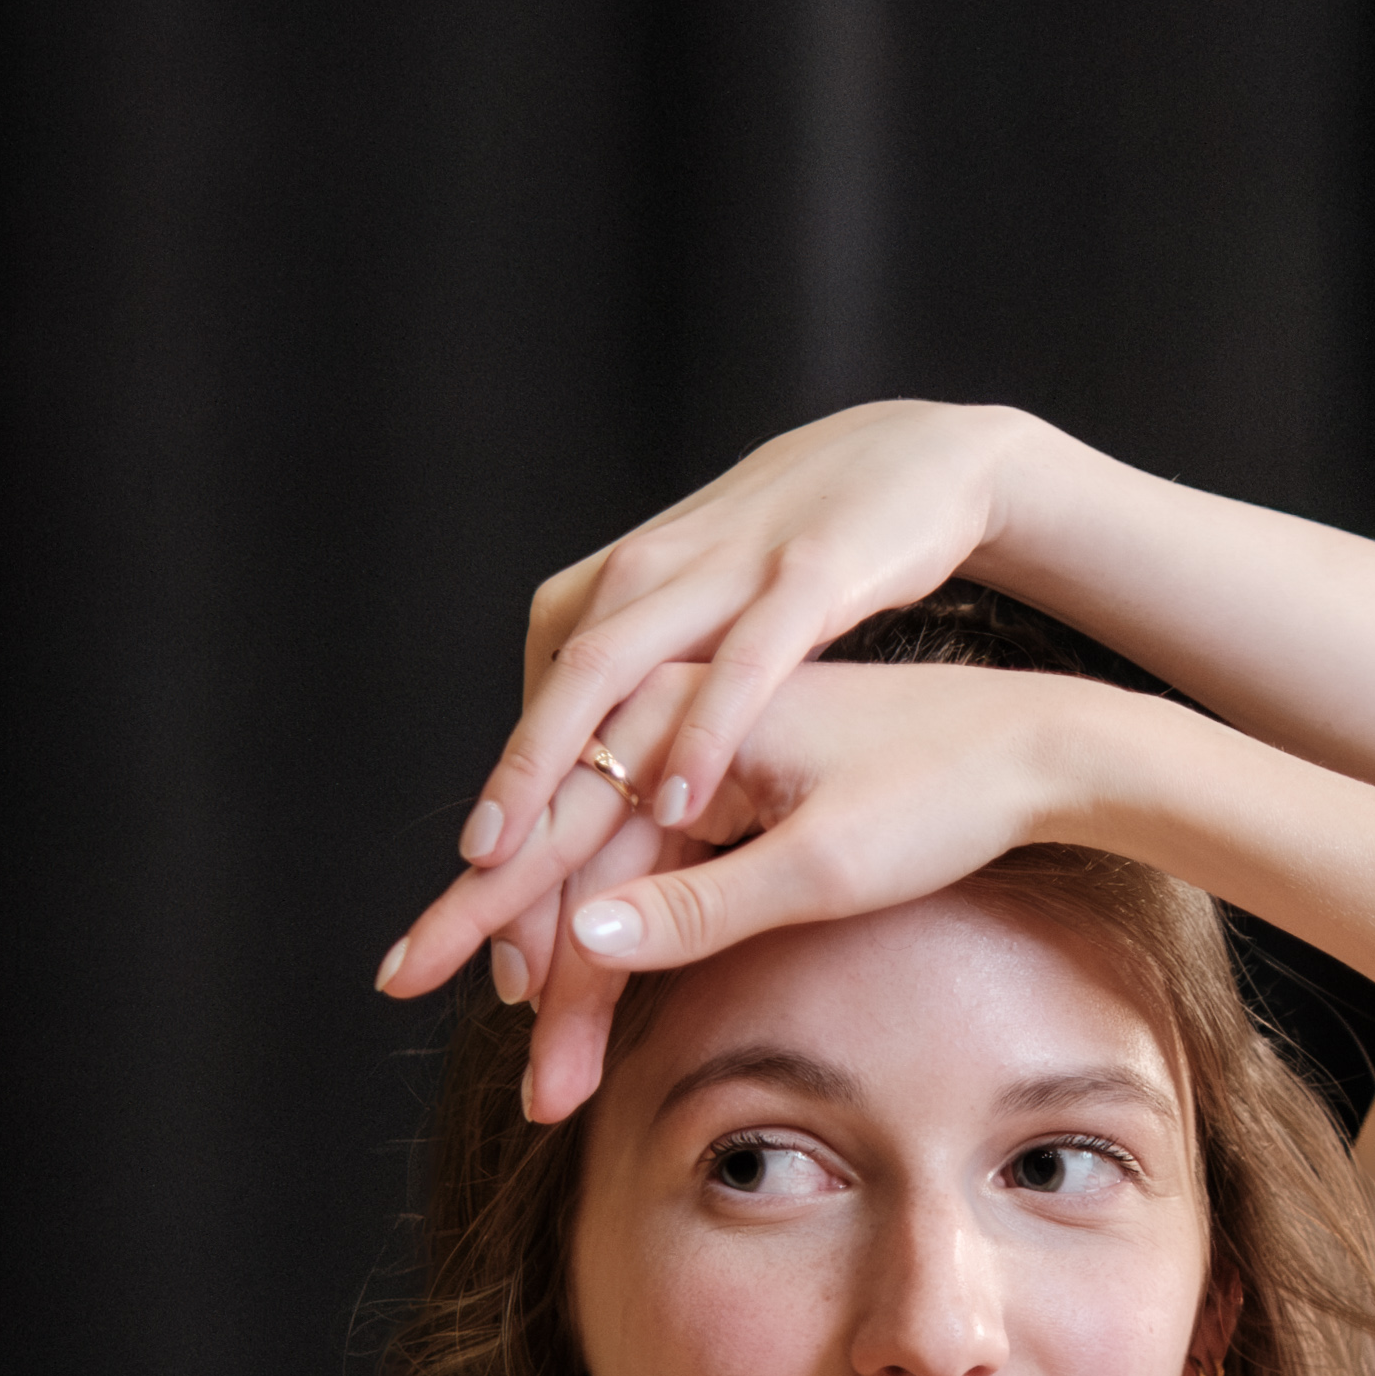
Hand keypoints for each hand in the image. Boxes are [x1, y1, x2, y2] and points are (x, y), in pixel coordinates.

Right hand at [375, 658, 1091, 1117]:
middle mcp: (670, 714)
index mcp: (680, 712)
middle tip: (500, 1069)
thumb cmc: (944, 796)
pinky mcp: (726, 776)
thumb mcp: (824, 868)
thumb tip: (577, 944)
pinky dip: (619, 935)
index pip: (552, 833)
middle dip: (529, 973)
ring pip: (603, 871)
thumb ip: (699, 908)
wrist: (1039, 745)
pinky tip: (588, 1000)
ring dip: (576, 973)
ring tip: (554, 1073)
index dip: (485, 921)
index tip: (410, 978)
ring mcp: (694, 744)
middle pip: (565, 859)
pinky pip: (644, 859)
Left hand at [451, 399, 1033, 880]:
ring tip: (516, 861)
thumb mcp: (701, 618)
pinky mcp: (807, 574)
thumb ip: (632, 687)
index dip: (508, 817)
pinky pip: (743, 664)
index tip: (475, 918)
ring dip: (559, 767)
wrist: (915, 458)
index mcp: (614, 592)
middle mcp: (647, 576)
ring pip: (612, 674)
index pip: (544, 715)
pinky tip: (676, 803)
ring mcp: (723, 571)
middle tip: (458, 903)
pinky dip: (702, 734)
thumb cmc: (803, 559)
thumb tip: (566, 783)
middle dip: (503, 807)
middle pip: (553, 703)